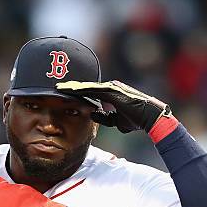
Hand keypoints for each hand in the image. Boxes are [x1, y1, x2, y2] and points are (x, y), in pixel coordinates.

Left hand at [56, 80, 171, 132]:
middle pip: (86, 86)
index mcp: (110, 93)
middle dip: (71, 87)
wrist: (150, 117)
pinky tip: (71, 90)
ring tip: (59, 87)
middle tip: (56, 87)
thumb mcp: (115, 121)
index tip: (63, 94)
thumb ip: (104, 117)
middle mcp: (109, 87)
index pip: (89, 92)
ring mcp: (111, 87)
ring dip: (73, 87)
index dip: (76, 93)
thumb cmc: (135, 120)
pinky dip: (82, 89)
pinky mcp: (112, 90)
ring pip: (87, 86)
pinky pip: (93, 89)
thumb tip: (91, 114)